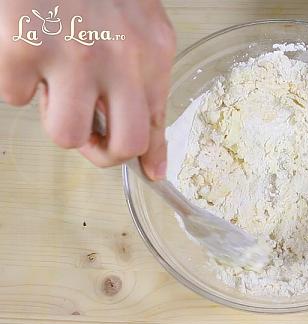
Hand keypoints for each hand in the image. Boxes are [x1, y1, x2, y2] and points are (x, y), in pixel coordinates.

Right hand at [0, 0, 175, 179]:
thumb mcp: (141, 31)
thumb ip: (146, 89)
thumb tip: (153, 163)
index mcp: (152, 53)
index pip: (156, 124)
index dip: (146, 155)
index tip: (148, 171)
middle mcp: (119, 59)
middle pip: (120, 147)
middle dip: (101, 150)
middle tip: (89, 128)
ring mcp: (70, 55)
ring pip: (66, 136)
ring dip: (56, 113)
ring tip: (55, 77)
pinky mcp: (22, 49)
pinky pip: (16, 99)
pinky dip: (19, 78)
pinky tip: (29, 47)